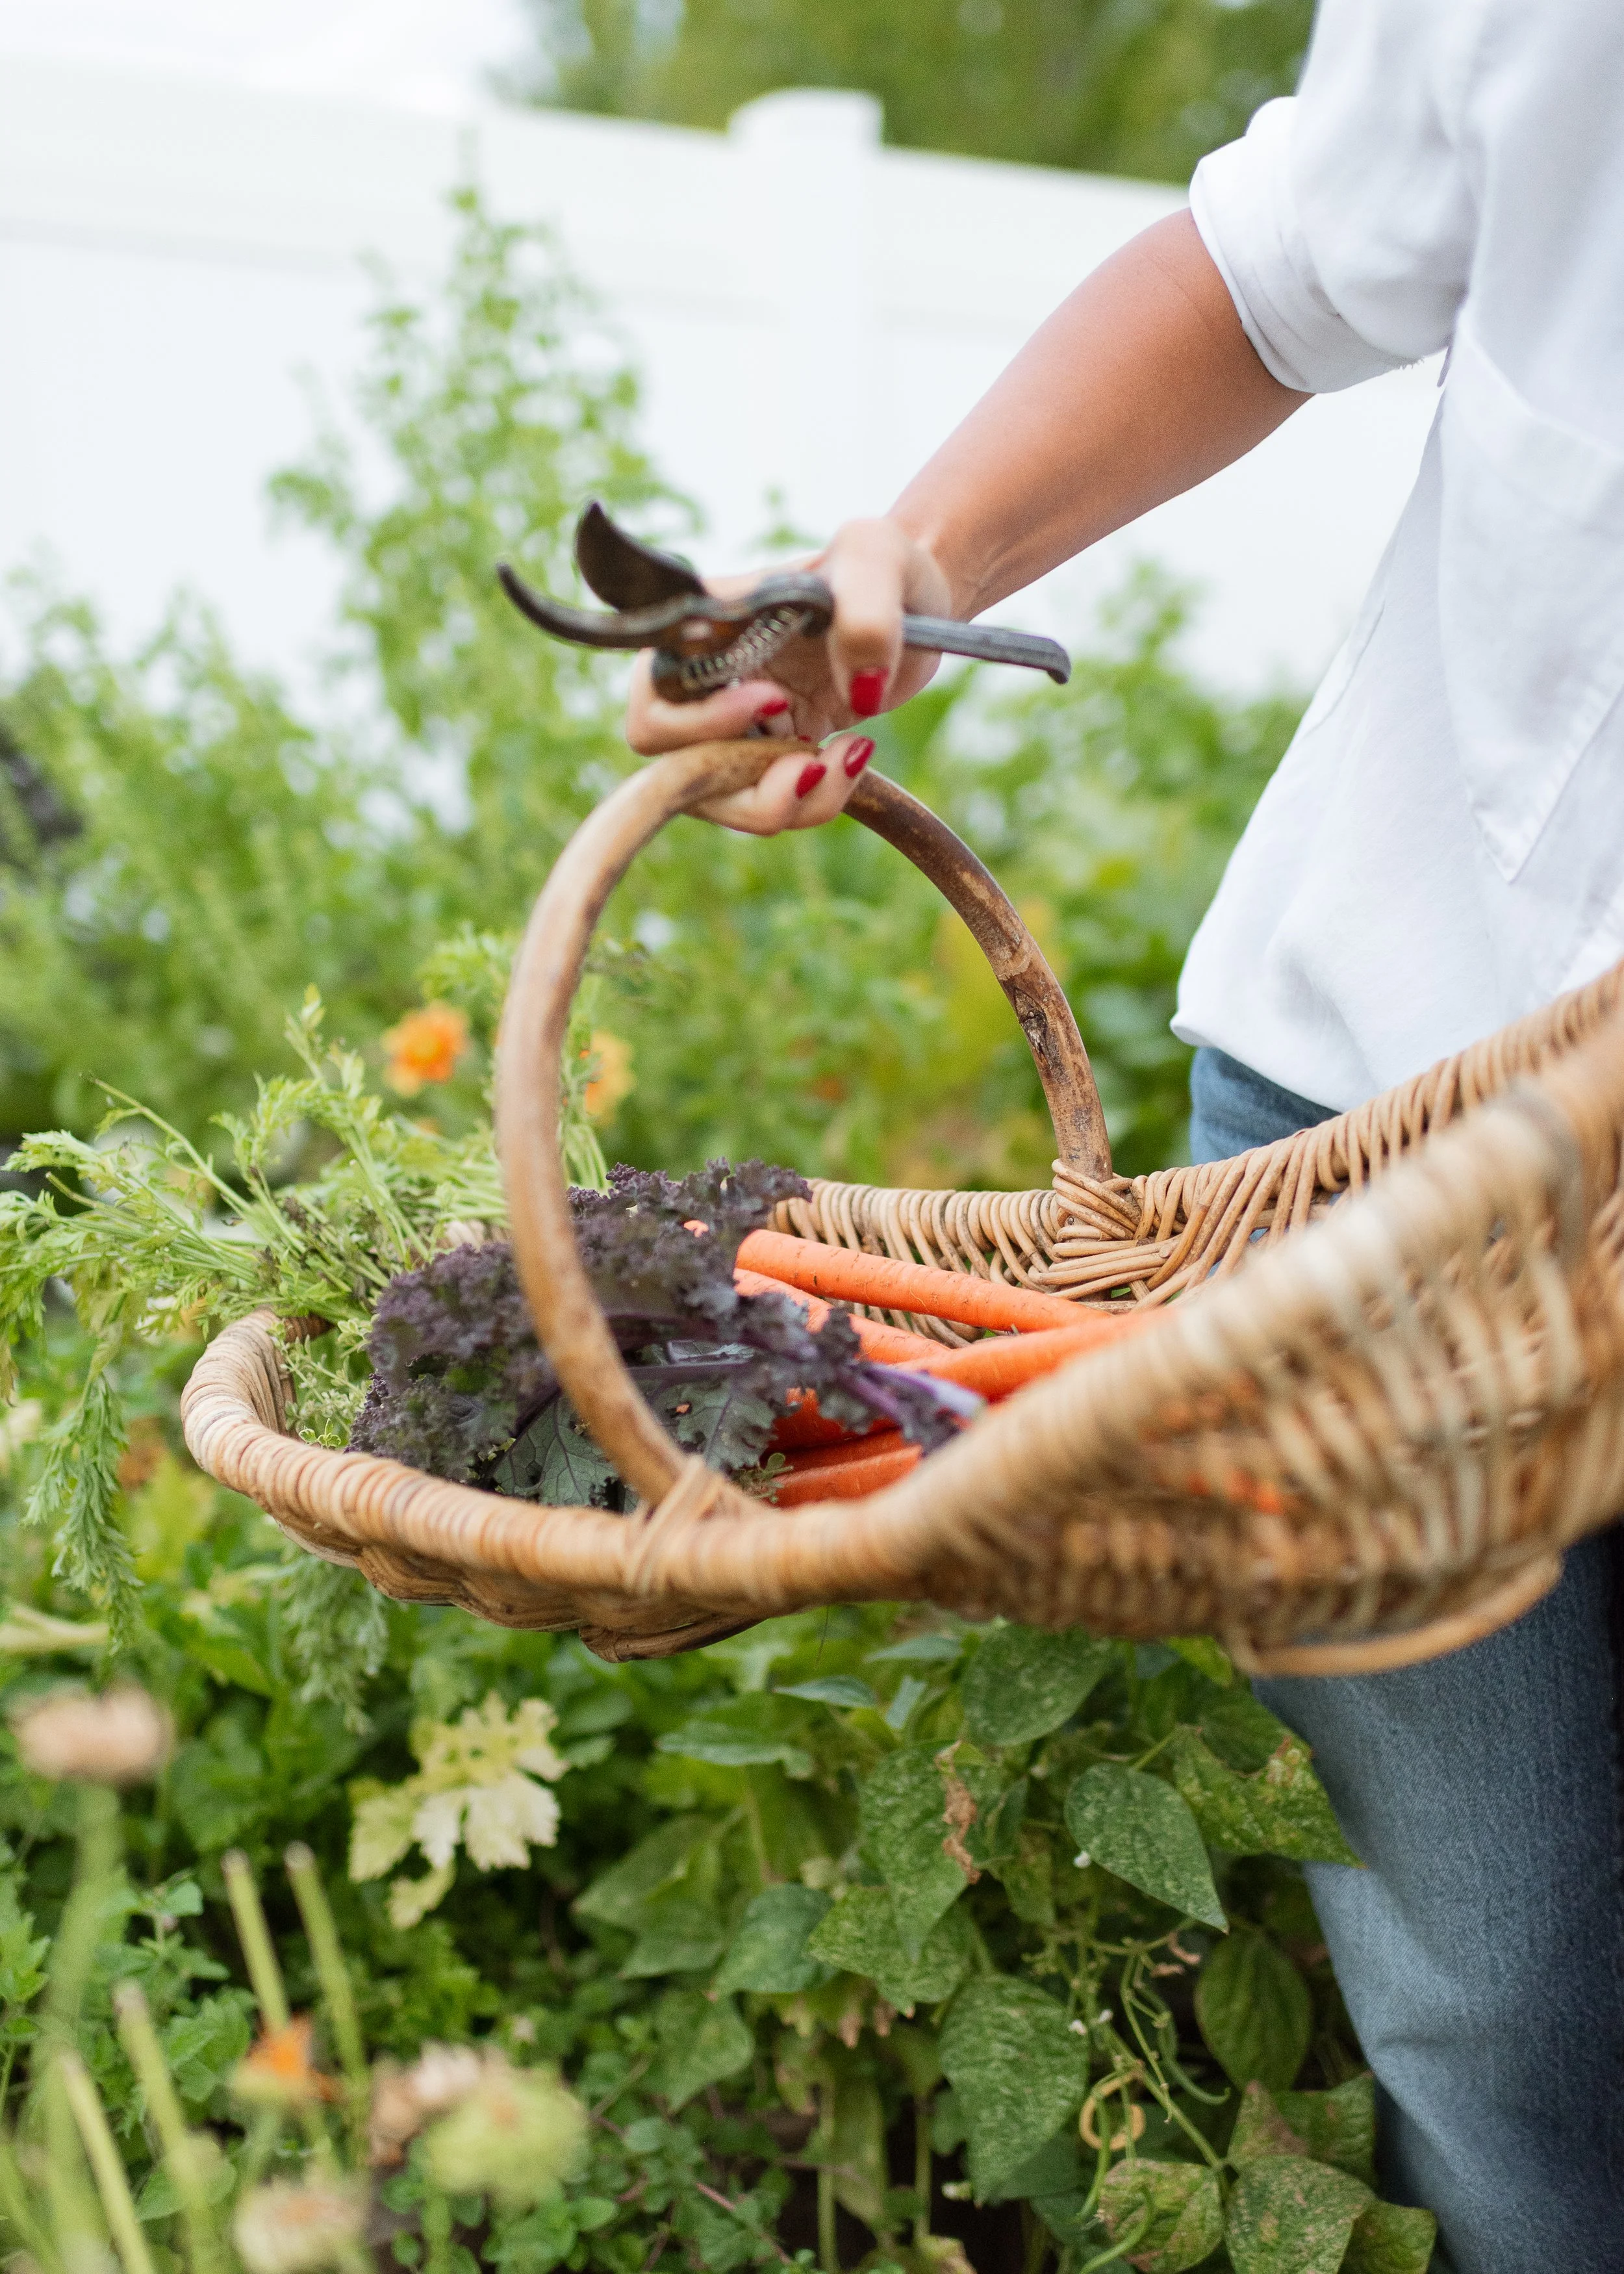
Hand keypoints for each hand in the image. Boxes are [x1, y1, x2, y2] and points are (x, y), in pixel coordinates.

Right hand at [623, 517, 953, 834]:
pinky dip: (813, 801)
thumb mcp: (878, 557)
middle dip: (731, 772)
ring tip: (846, 758)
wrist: (919, 611)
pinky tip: (854, 757)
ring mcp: (732, 724)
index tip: (772, 701)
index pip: (657, 682)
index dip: (696, 715)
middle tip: (807, 755)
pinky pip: (768, 806)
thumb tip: (859, 689)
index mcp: (708, 622)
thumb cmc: (886, 570)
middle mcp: (706, 676)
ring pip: (714, 795)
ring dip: (780, 800)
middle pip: (665, 751)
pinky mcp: (770, 759)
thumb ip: (865, 607)